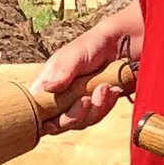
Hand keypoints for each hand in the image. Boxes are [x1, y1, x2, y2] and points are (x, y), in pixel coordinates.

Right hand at [34, 0, 142, 135]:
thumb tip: (47, 88)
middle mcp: (60, 96)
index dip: (41, 118)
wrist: (127, 41)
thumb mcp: (76, 52)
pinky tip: (112, 90)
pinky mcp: (98, 106)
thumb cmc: (96, 43)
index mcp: (48, 82)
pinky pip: (97, 117)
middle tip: (85, 100)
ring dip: (93, 109)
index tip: (55, 117)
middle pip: (57, 122)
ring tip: (105, 87)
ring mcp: (79, 102)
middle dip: (73, 116)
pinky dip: (105, 106)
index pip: (36, 108)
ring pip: (79, 122)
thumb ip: (63, 70)